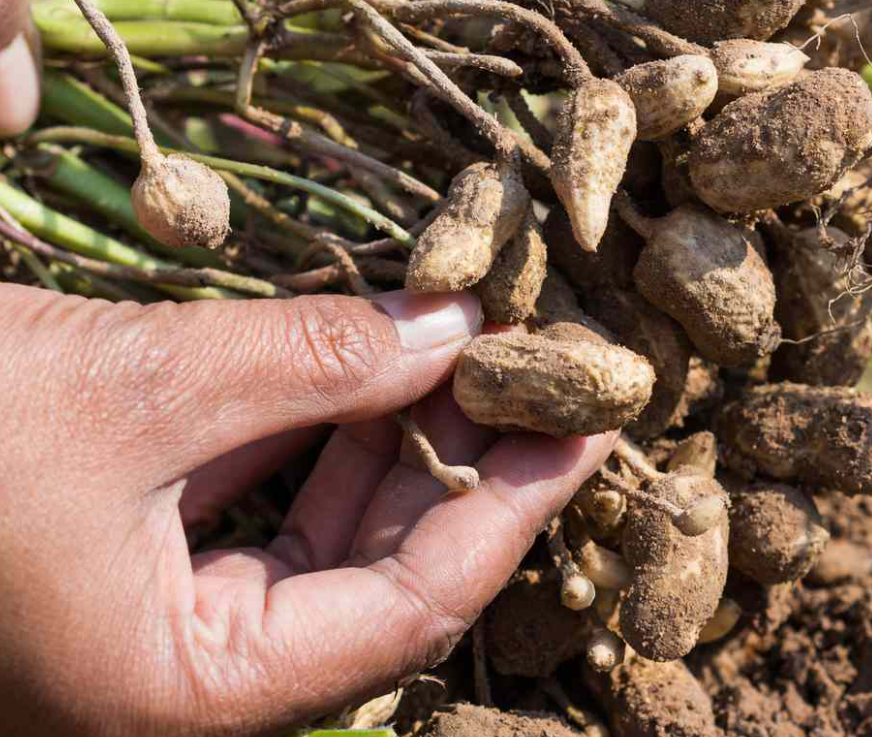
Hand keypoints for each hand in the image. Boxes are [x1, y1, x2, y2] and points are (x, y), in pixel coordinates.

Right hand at [0, 283, 615, 735]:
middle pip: (380, 581)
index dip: (515, 513)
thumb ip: (310, 362)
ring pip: (326, 543)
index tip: (593, 426)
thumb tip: (459, 329)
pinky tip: (372, 370)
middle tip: (543, 379)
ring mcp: (153, 625)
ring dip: (398, 448)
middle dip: (464, 470)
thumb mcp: (137, 388)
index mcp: (185, 692)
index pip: (411, 614)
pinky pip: (263, 513)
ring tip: (473, 359)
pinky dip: (322, 440)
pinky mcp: (129, 564)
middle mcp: (180, 679)